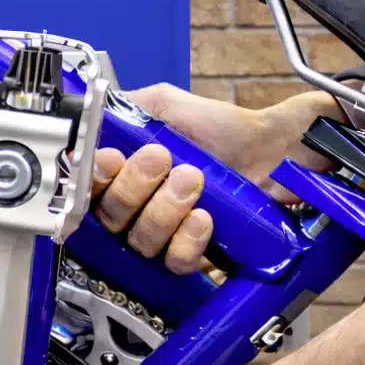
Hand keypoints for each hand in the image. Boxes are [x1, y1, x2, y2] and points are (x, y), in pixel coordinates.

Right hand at [91, 84, 341, 271]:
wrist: (276, 150)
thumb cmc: (226, 128)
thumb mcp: (168, 104)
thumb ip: (128, 107)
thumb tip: (92, 115)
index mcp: (125, 172)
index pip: (88, 186)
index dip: (93, 178)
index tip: (110, 159)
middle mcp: (137, 206)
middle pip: (110, 216)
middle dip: (134, 186)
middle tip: (161, 160)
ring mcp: (163, 232)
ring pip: (141, 239)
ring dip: (164, 209)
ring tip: (193, 180)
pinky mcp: (191, 252)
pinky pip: (174, 260)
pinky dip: (187, 240)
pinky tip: (204, 218)